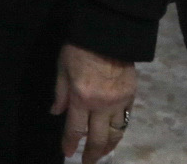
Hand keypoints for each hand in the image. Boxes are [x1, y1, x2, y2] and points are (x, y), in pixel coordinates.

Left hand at [51, 43, 135, 163]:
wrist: (108, 35)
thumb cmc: (79, 49)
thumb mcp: (62, 68)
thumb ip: (60, 93)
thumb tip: (55, 113)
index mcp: (81, 98)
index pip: (75, 129)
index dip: (70, 143)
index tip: (68, 154)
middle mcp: (101, 105)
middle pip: (98, 138)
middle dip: (92, 154)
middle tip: (88, 162)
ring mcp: (118, 103)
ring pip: (116, 133)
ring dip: (109, 147)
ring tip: (103, 154)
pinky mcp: (131, 97)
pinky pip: (126, 120)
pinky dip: (120, 131)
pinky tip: (115, 136)